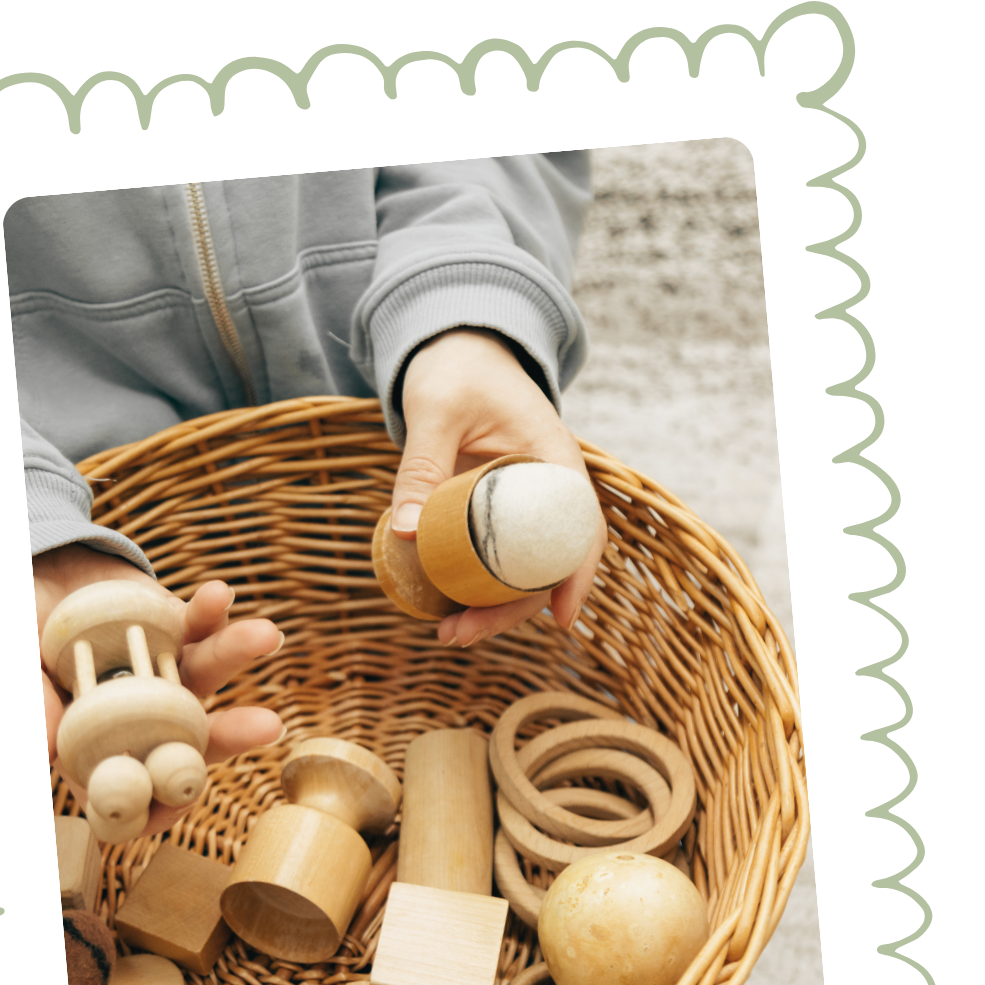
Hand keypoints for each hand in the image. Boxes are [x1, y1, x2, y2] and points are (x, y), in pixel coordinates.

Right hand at [32, 546, 284, 837]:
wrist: (43, 584)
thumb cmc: (22, 640)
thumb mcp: (17, 669)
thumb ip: (31, 703)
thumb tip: (41, 746)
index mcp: (100, 749)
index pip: (134, 797)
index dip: (157, 808)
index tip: (179, 802)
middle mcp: (144, 722)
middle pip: (191, 742)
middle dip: (229, 735)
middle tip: (266, 725)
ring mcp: (168, 678)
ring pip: (207, 677)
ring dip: (235, 656)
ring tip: (263, 635)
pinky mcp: (181, 633)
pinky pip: (201, 625)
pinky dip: (211, 611)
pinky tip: (218, 594)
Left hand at [391, 328, 606, 648]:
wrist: (456, 350)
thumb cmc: (456, 370)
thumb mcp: (434, 411)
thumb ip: (421, 466)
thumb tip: (404, 533)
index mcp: (554, 460)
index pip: (581, 527)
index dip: (576, 577)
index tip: (560, 619)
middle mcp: (547, 489)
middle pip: (547, 563)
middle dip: (511, 610)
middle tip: (461, 634)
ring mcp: (522, 504)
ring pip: (521, 569)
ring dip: (491, 607)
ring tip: (448, 634)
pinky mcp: (496, 512)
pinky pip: (495, 557)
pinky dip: (476, 585)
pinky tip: (444, 608)